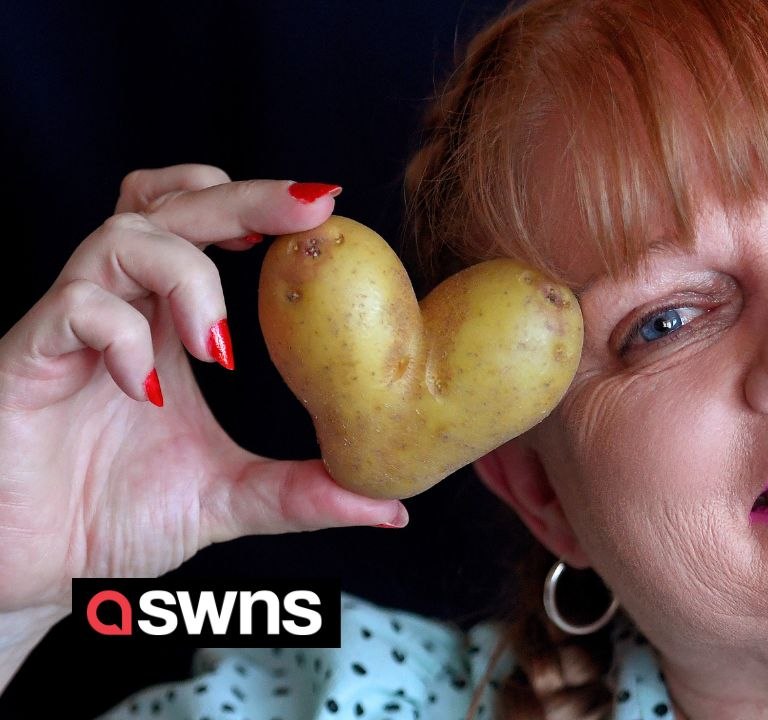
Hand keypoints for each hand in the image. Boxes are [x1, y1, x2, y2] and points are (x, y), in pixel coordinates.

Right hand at [0, 165, 407, 615]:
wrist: (27, 572)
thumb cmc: (109, 520)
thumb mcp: (227, 501)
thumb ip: (303, 495)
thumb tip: (392, 507)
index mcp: (165, 326)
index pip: (205, 229)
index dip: (257, 206)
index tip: (326, 211)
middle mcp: (119, 310)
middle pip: (170, 207)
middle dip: (243, 198)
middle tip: (309, 208)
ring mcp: (68, 330)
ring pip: (119, 237)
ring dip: (185, 272)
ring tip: (217, 346)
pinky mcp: (24, 359)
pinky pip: (72, 307)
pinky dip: (120, 334)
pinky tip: (145, 388)